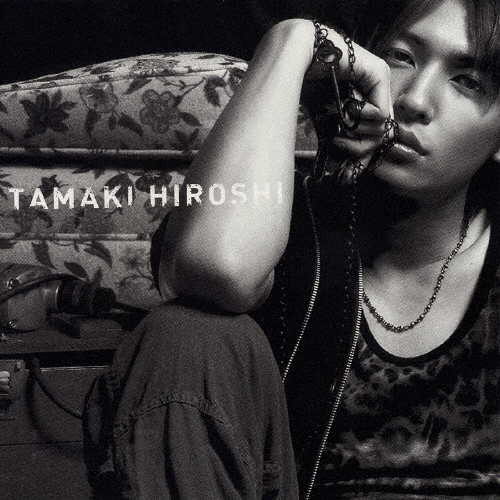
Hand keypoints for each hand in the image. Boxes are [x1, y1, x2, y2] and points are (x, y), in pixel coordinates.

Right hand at [303, 24, 393, 165]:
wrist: (297, 60)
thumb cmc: (306, 89)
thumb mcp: (326, 124)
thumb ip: (341, 143)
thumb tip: (348, 176)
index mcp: (364, 102)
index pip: (373, 139)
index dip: (361, 159)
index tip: (346, 175)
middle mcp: (375, 92)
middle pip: (380, 138)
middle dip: (359, 150)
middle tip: (338, 144)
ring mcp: (380, 82)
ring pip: (381, 129)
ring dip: (356, 131)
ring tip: (338, 122)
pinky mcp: (379, 74)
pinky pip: (380, 114)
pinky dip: (362, 119)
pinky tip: (347, 109)